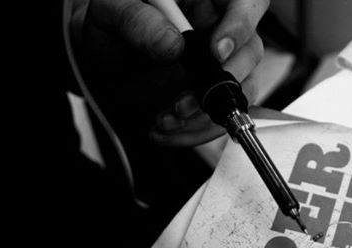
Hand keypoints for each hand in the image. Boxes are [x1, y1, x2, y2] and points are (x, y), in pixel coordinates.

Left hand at [71, 0, 267, 147]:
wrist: (100, 57)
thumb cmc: (110, 24)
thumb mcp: (112, 11)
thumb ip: (139, 22)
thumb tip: (172, 45)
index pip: (246, 3)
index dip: (240, 28)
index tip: (217, 53)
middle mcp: (220, 28)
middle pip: (251, 52)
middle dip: (220, 84)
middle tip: (185, 102)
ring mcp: (221, 64)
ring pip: (241, 91)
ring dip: (207, 116)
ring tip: (168, 120)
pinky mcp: (212, 94)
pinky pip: (220, 117)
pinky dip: (195, 132)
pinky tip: (166, 129)